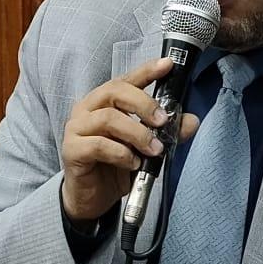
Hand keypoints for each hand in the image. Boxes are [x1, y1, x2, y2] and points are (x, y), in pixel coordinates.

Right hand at [60, 58, 199, 221]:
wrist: (93, 198)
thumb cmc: (116, 166)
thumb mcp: (146, 147)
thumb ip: (166, 133)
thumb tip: (191, 121)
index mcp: (104, 101)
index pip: (126, 79)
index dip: (146, 70)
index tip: (168, 65)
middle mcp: (87, 108)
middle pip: (115, 91)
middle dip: (144, 104)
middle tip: (163, 121)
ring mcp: (76, 128)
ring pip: (108, 118)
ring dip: (137, 133)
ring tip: (154, 150)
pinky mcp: (72, 150)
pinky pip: (98, 145)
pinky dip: (121, 154)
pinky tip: (133, 163)